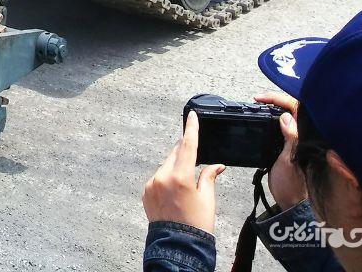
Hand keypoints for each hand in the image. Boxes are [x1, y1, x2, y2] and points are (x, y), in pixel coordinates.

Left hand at [143, 112, 224, 233]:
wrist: (179, 245)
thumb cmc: (197, 224)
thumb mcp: (207, 199)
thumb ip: (209, 177)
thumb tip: (216, 165)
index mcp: (180, 176)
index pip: (188, 146)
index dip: (191, 129)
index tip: (192, 116)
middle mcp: (162, 177)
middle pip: (175, 154)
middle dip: (184, 151)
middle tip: (195, 153)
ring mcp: (151, 184)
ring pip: (165, 165)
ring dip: (175, 166)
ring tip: (186, 182)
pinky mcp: (146, 192)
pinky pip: (157, 178)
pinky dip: (166, 178)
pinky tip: (175, 191)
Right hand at [255, 92, 305, 209]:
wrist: (290, 204)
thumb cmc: (292, 187)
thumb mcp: (288, 162)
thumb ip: (291, 139)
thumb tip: (286, 117)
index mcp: (306, 138)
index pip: (296, 108)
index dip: (278, 99)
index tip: (260, 99)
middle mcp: (304, 138)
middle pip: (293, 109)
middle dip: (276, 100)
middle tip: (258, 99)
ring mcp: (296, 142)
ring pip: (287, 118)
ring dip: (274, 109)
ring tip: (259, 106)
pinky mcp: (289, 148)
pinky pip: (282, 128)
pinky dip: (272, 121)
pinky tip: (263, 120)